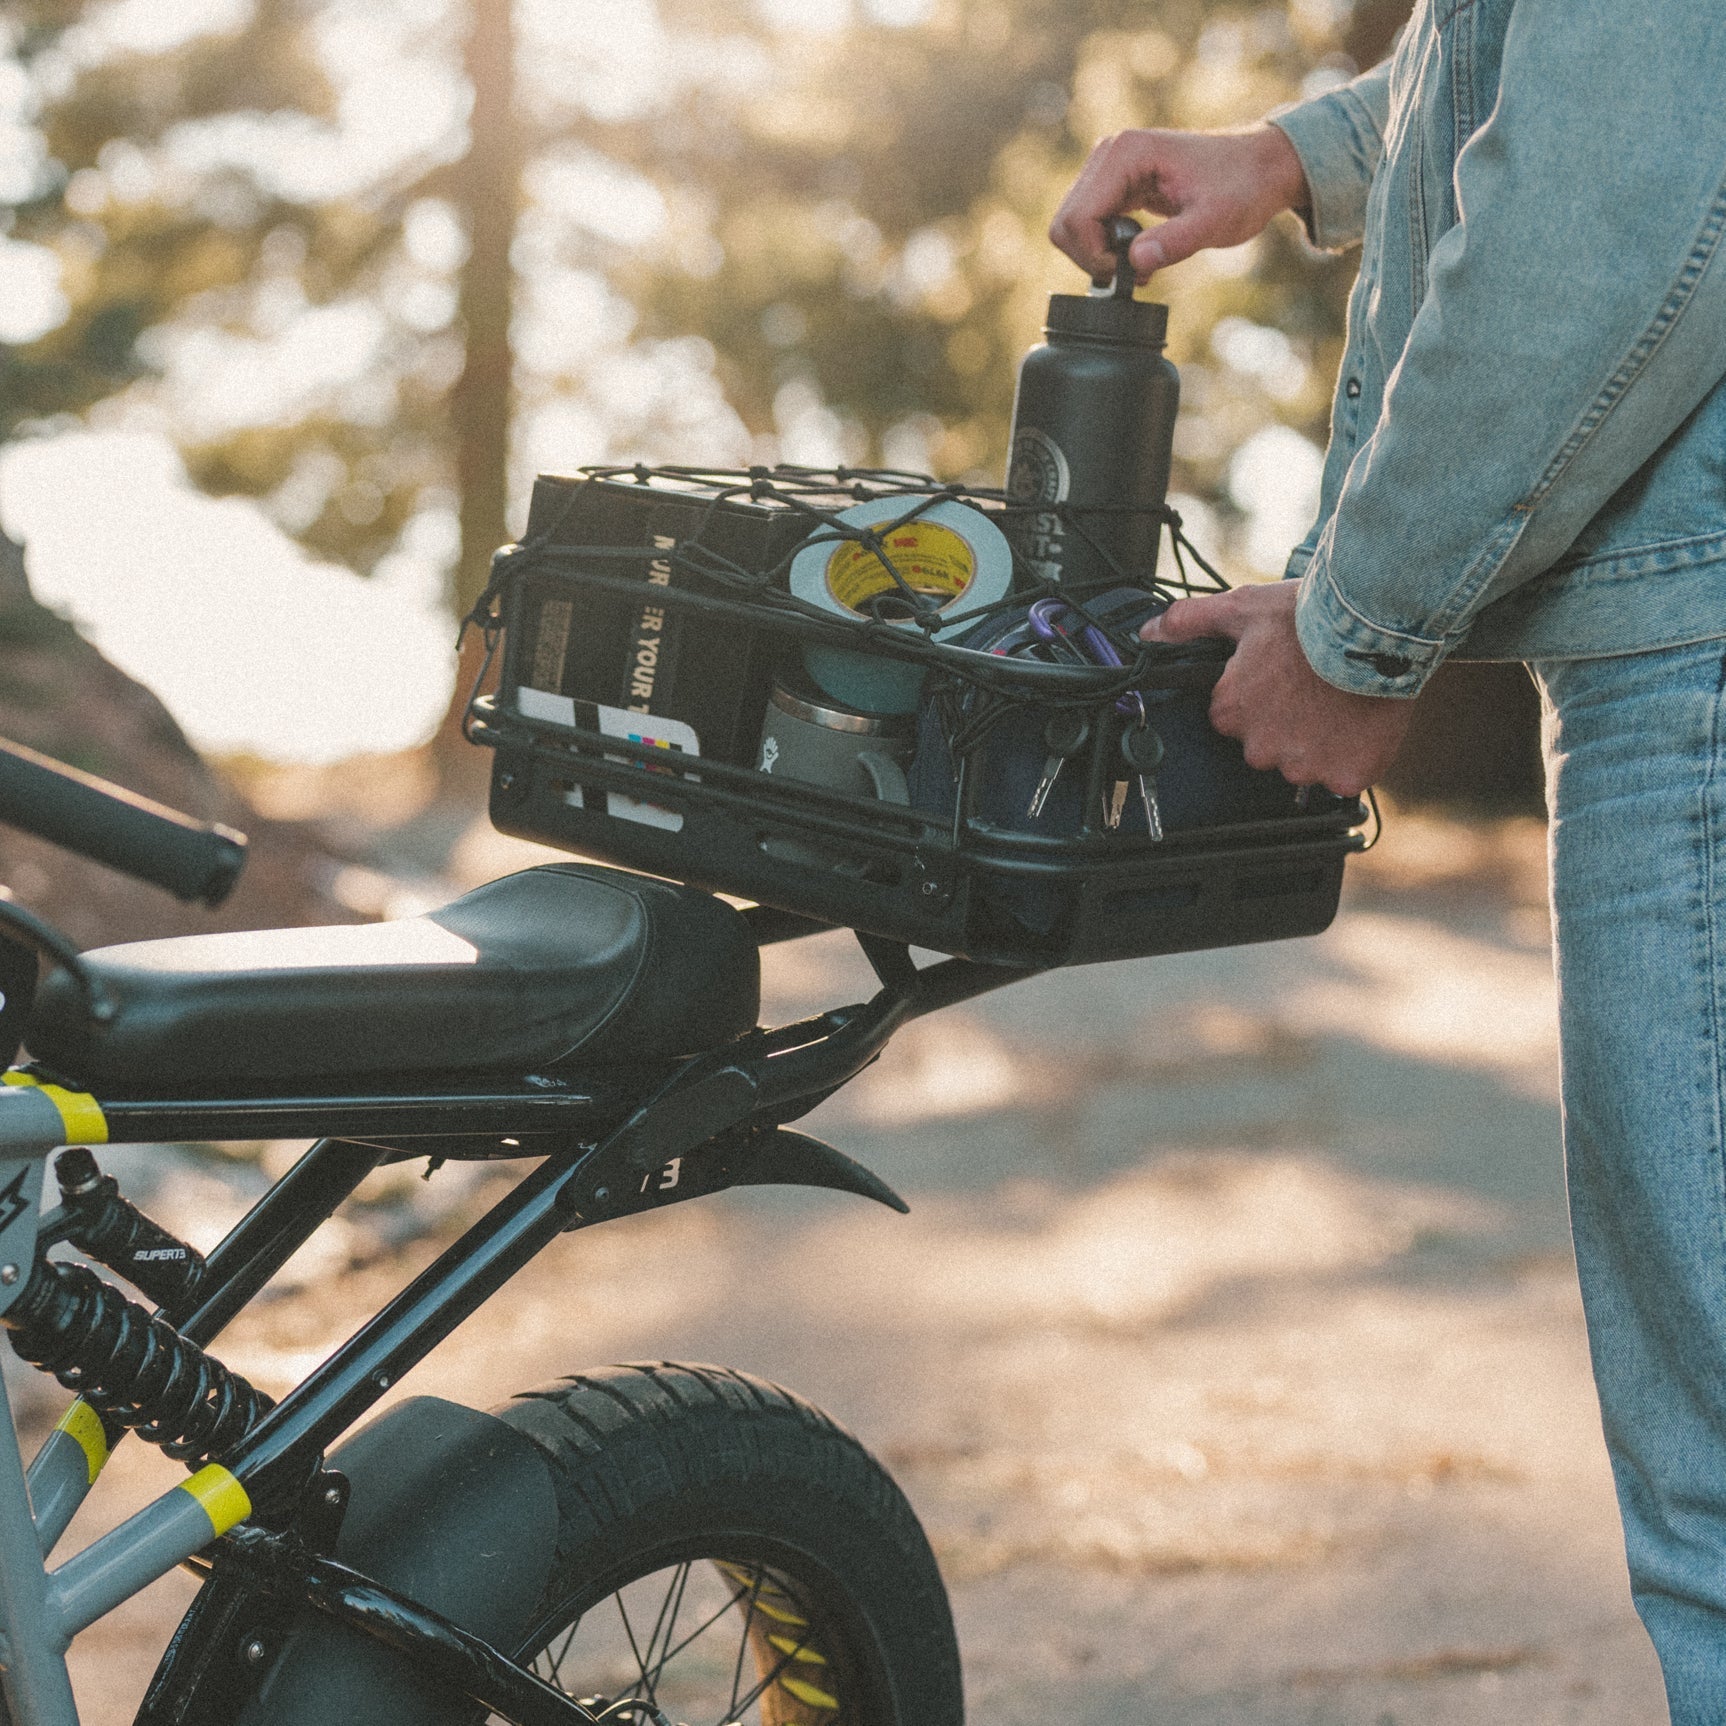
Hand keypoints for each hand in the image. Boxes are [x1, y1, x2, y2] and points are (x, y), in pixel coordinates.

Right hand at [1049, 125, 1310, 281]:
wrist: (1260, 167)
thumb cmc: (1243, 187)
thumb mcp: (1214, 220)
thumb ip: (1174, 242)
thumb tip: (1135, 265)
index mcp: (1126, 153)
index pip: (1078, 218)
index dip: (1096, 257)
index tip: (1131, 271)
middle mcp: (1109, 153)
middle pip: (1065, 223)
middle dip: (1092, 258)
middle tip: (1133, 271)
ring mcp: (1108, 167)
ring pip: (1070, 226)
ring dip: (1096, 256)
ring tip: (1139, 263)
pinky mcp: (1114, 183)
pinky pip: (1087, 224)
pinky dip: (1103, 248)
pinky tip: (1137, 254)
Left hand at [1141, 583, 1414, 797]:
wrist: (1376, 627)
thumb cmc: (1308, 616)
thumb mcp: (1241, 608)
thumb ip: (1190, 623)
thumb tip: (1148, 632)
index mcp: (1230, 713)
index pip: (1234, 720)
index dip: (1260, 699)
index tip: (1281, 679)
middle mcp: (1260, 748)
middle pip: (1268, 747)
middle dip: (1287, 725)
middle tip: (1313, 689)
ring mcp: (1304, 767)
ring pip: (1307, 764)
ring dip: (1322, 743)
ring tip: (1341, 703)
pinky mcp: (1345, 777)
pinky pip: (1345, 779)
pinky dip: (1356, 759)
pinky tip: (1362, 726)